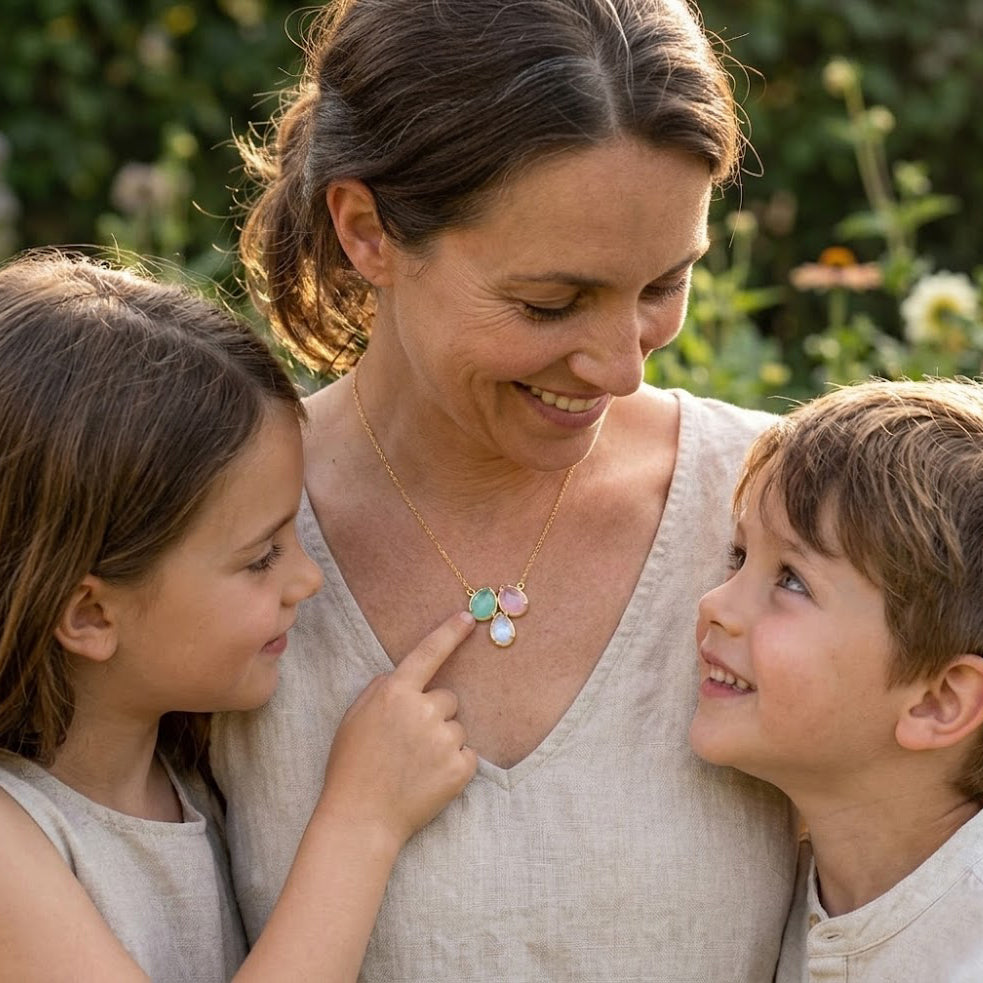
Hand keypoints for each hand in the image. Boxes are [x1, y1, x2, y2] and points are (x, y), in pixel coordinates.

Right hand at [318, 611, 477, 848]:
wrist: (361, 818)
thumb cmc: (352, 767)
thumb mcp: (354, 717)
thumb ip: (381, 689)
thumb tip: (403, 677)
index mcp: (395, 693)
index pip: (428, 653)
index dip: (449, 633)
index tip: (468, 618)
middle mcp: (423, 710)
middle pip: (447, 698)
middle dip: (434, 715)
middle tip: (409, 743)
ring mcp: (443, 739)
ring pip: (456, 728)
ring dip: (443, 741)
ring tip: (415, 766)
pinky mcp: (460, 768)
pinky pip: (467, 754)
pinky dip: (454, 765)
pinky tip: (429, 779)